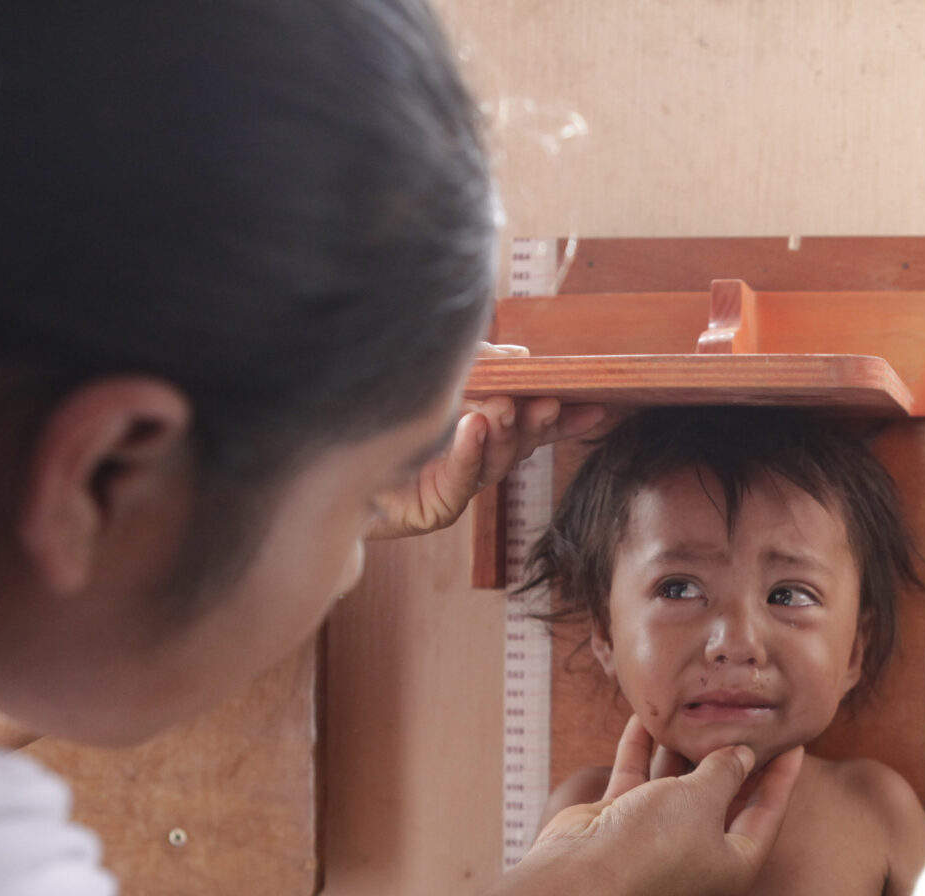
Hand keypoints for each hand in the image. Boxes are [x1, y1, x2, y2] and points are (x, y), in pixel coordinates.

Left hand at [363, 343, 605, 538]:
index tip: (596, 405)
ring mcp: (459, 486)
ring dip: (505, 432)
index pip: (533, 424)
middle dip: (539, 422)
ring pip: (497, 462)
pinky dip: (469, 450)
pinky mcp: (437, 508)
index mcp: (483, 431)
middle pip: (522, 443)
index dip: (566, 418)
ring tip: (506, 406)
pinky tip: (473, 425)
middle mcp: (477, 460)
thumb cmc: (382, 408)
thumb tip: (521, 358)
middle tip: (549, 402)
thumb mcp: (437, 375)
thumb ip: (479, 365)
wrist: (327, 453)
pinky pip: (461, 479)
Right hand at [529, 716, 805, 895]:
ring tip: (698, 709)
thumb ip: (726, 771)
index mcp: (733, 868)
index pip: (766, 814)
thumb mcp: (704, 799)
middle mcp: (698, 858)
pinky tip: (646, 717)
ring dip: (682, 750)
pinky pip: (638, 783)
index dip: (780, 776)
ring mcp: (657, 843)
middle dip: (729, 757)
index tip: (793, 741)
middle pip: (723, 800)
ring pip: (677, 788)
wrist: (583, 876)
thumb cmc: (657, 844)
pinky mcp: (622, 827)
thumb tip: (741, 754)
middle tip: (744, 717)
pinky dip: (642, 752)